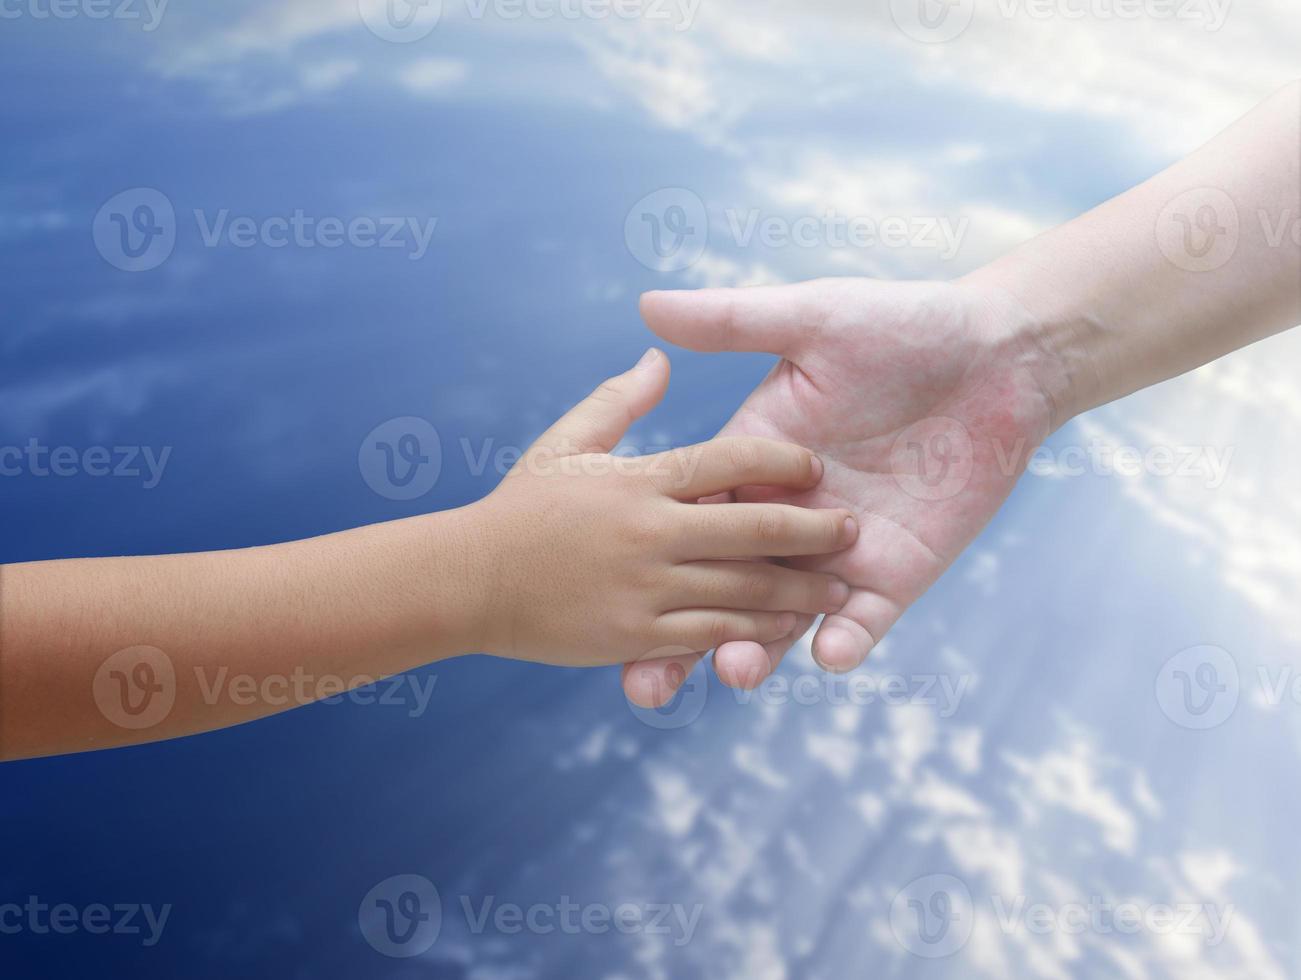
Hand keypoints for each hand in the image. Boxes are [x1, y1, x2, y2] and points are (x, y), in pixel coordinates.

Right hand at [469, 348, 858, 668]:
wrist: (464, 581)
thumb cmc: (516, 506)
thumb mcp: (567, 439)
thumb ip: (619, 400)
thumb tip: (660, 356)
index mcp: (641, 479)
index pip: (727, 458)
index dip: (778, 458)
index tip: (813, 463)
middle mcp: (652, 532)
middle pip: (753, 525)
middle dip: (812, 529)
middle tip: (852, 528)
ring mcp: (647, 588)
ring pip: (746, 589)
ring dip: (800, 588)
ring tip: (839, 586)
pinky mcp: (637, 636)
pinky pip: (715, 635)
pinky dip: (758, 633)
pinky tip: (791, 632)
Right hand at [621, 279, 1058, 705]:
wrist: (1000, 357)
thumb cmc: (902, 325)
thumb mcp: (810, 318)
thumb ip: (731, 321)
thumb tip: (646, 303)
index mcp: (753, 462)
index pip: (689, 518)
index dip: (646, 557)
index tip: (601, 595)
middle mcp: (786, 515)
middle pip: (721, 584)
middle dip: (685, 635)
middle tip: (646, 681)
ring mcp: (838, 552)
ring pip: (782, 615)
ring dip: (755, 647)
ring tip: (732, 670)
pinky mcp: (895, 574)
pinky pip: (863, 621)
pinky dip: (846, 641)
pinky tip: (830, 655)